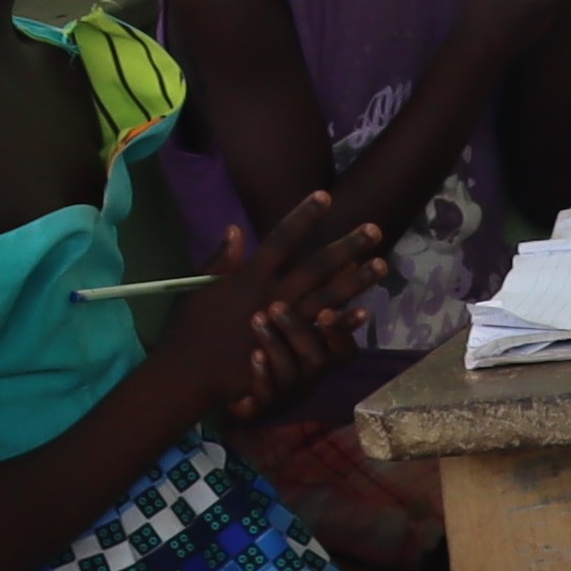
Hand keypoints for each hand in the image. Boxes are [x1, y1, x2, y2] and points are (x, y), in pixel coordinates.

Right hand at [169, 191, 383, 413]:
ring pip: (327, 297)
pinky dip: (343, 324)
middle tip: (374, 229)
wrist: (189, 374)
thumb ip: (219, 259)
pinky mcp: (286, 350)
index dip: (303, 216)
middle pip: (315, 266)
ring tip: (381, 264)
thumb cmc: (188, 330)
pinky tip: (366, 312)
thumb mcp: (196, 287)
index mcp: (247, 277)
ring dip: (355, 281)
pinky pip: (322, 334)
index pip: (281, 239)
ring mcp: (282, 324)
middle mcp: (271, 296)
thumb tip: (236, 228)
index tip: (325, 196)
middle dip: (345, 246)